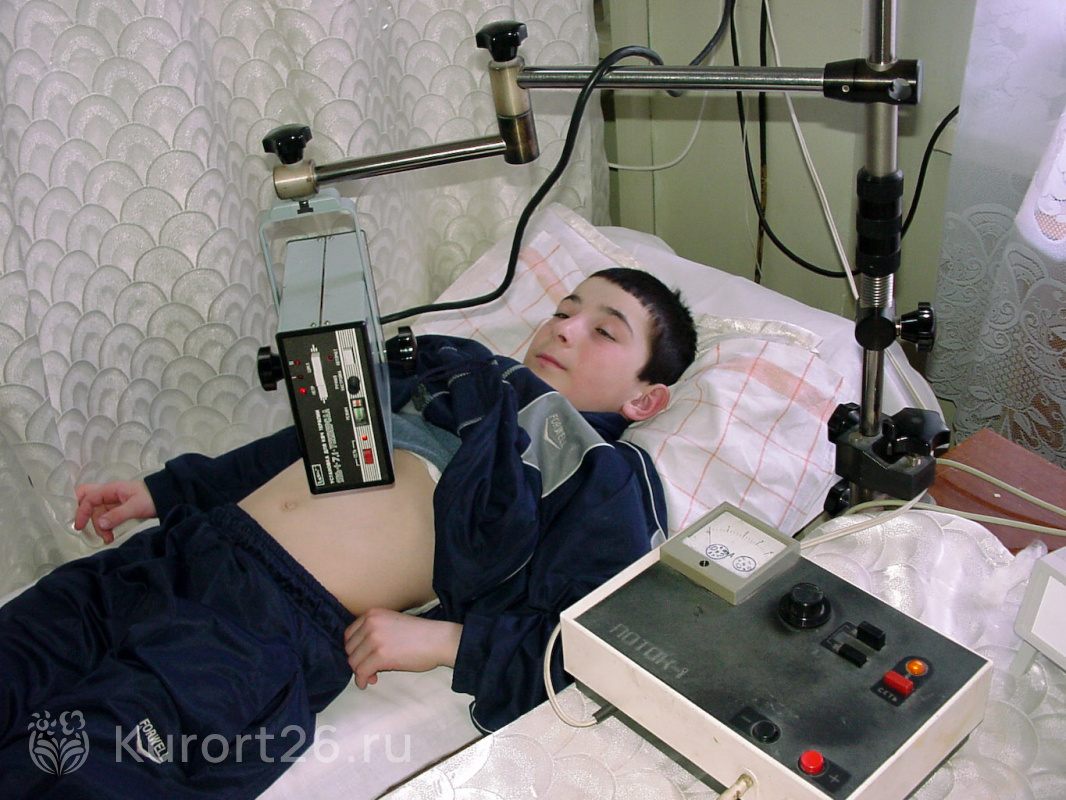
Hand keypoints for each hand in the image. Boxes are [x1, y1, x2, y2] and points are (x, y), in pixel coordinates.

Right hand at [73, 480, 155, 543]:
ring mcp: (113, 501)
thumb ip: (117, 515)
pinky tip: (109, 536)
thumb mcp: (135, 507)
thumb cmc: (152, 498)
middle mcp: (109, 493)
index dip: (82, 512)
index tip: (79, 526)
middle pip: (87, 500)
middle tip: (83, 526)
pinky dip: (105, 526)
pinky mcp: (118, 509)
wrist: (167, 497)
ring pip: (96, 512)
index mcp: (111, 489)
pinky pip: (105, 517)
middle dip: (83, 513)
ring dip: (98, 526)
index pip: (89, 498)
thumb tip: (100, 524)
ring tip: (107, 538)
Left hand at [344, 608, 461, 689]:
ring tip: (373, 676)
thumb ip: (375, 631)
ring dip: (361, 672)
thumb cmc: (419, 634)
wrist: (438, 640)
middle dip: (358, 661)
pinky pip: (361, 672)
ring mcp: (374, 639)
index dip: (354, 649)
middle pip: (350, 649)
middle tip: (370, 669)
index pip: (349, 635)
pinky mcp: (380, 655)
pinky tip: (369, 682)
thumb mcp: (392, 623)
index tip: (363, 657)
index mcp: (372, 614)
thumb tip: (360, 654)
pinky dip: (362, 680)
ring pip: (354, 662)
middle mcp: (370, 624)